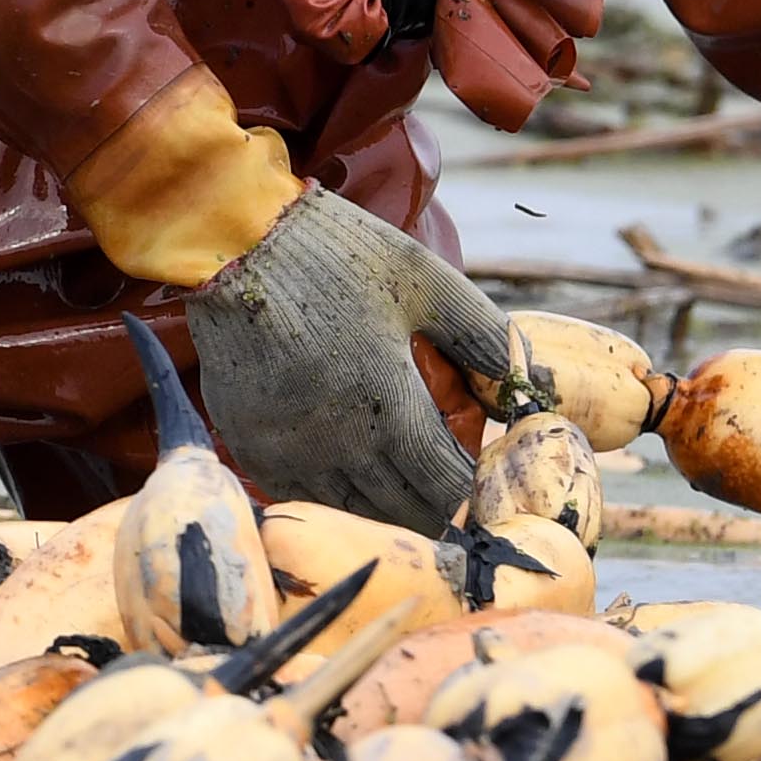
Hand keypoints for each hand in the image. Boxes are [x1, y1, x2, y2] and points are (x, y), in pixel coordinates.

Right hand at [185, 189, 521, 523]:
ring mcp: (288, 453)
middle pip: (402, 512)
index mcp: (389, 406)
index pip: (446, 488)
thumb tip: (525, 392)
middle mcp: (337, 445)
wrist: (235, 246)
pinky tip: (347, 473)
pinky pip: (301, 497)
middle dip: (435, 509)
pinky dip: (332, 495)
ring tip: (402, 488)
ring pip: (352, 513)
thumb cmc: (339, 257)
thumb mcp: (430, 281)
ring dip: (384, 507)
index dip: (472, 494)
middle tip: (446, 491)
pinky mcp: (250, 448)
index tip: (480, 481)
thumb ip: (486, 338)